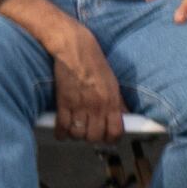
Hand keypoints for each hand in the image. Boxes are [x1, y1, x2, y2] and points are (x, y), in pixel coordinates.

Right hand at [39, 15, 125, 143]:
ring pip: (78, 134)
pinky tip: (62, 130)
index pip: (116, 131)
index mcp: (112, 100)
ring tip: (76, 128)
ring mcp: (80, 106)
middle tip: (88, 131)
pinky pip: (62, 128)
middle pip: (94, 137)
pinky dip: (61, 133)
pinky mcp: (63, 103)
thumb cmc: (95, 63)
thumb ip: (118, 101)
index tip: (107, 138)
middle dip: (91, 138)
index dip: (111, 138)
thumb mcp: (112, 82)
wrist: (75, 48)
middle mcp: (97, 106)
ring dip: (76, 135)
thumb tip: (125, 116)